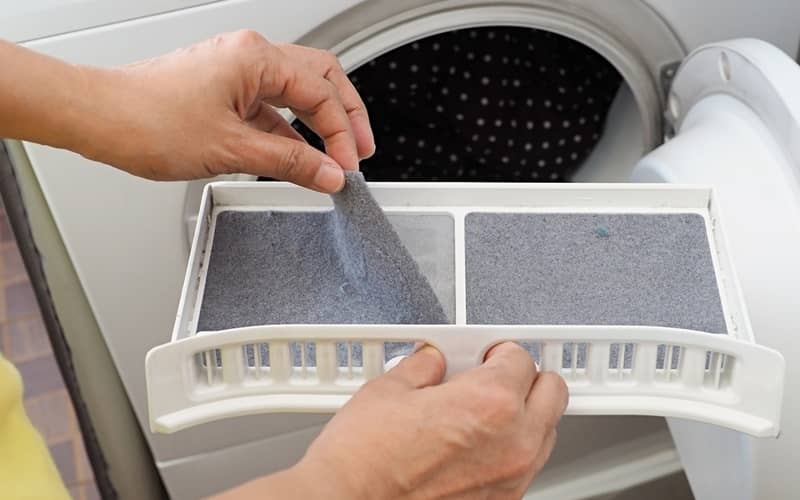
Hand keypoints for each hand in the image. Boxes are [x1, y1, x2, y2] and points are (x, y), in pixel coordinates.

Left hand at [76, 31, 373, 190]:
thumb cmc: (147, 120)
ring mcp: (235, 72)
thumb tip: (329, 173)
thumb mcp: (232, 149)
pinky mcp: (222, 90)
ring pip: (294, 93)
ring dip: (317, 124)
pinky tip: (296, 156)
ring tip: (334, 157)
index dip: (342, 133)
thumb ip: (289, 162)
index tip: (349, 166)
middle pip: (319, 79)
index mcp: (256, 58)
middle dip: (344, 116)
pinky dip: (288, 131)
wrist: (98, 118)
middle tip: (360, 150)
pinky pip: (269, 107)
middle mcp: (248, 57)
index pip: (321, 93)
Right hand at [287, 342, 565, 498]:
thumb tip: (433, 362)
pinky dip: (511, 449)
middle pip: (552, 392)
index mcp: (490, 402)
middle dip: (527, 378)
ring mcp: (511, 478)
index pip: (521, 358)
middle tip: (495, 375)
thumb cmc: (363, 459)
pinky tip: (475, 443)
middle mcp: (513, 442)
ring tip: (484, 410)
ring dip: (525, 414)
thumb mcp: (390, 388)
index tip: (484, 354)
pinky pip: (526, 465)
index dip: (498, 351)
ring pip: (546, 432)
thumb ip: (424, 366)